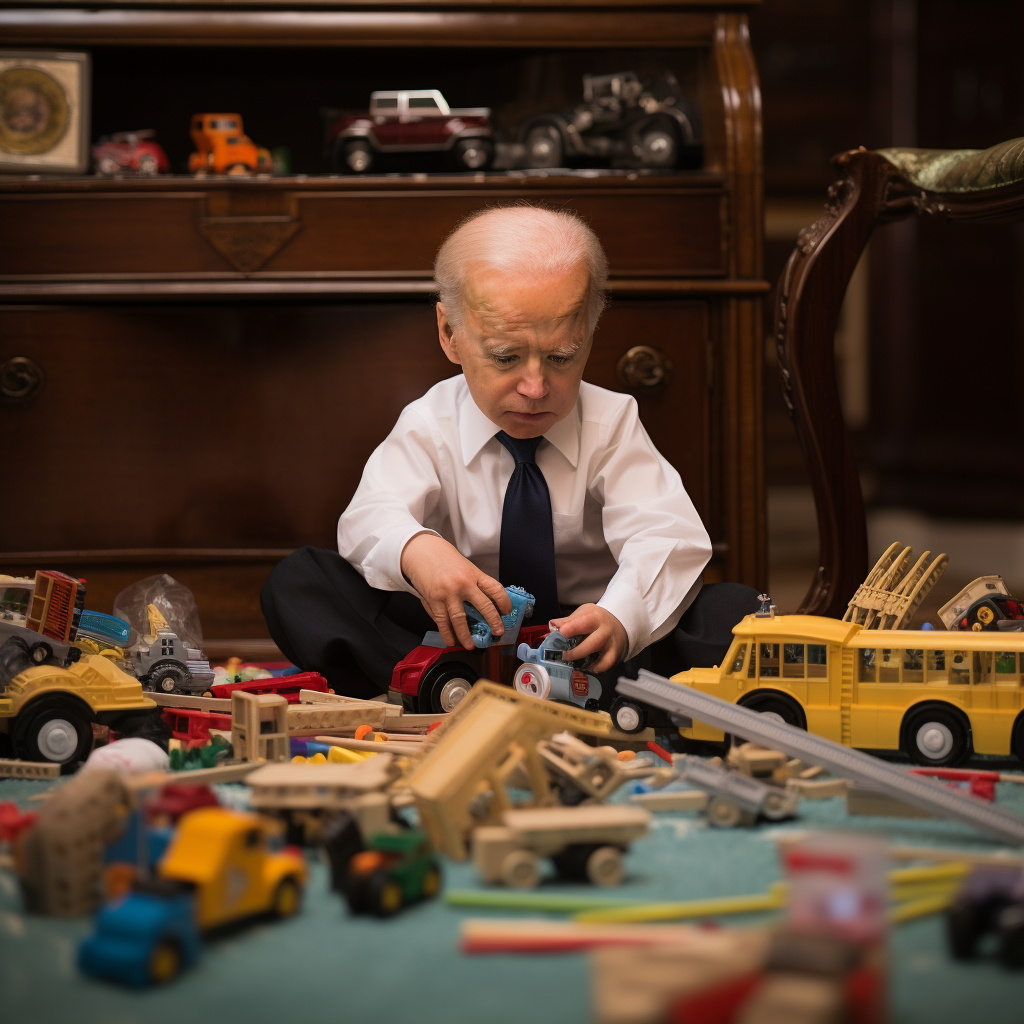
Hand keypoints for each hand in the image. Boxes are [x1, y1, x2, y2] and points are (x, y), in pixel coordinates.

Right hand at [400, 533, 511, 648]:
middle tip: (498, 632)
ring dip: (466, 635)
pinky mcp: (434, 600)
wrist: (422, 552)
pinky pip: (442, 621)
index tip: (507, 611)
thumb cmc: (445, 560)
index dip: (504, 602)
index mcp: (474, 574)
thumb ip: (475, 584)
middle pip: (484, 606)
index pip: (495, 589)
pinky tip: (451, 640)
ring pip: (460, 619)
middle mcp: (463, 584)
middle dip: (493, 621)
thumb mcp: (466, 567)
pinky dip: (447, 633)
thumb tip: (487, 602)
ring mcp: (448, 593)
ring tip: (471, 645)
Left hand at [549, 604, 627, 673]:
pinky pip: (603, 666)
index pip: (584, 623)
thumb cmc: (596, 619)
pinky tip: (585, 667)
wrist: (618, 624)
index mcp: (595, 618)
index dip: (571, 628)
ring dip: (582, 662)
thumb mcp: (583, 613)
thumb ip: (568, 620)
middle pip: (591, 644)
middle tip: (563, 655)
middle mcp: (605, 631)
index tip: (561, 632)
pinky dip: (593, 668)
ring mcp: (611, 645)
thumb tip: (552, 625)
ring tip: (572, 663)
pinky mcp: (614, 656)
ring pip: (599, 658)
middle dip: (575, 652)